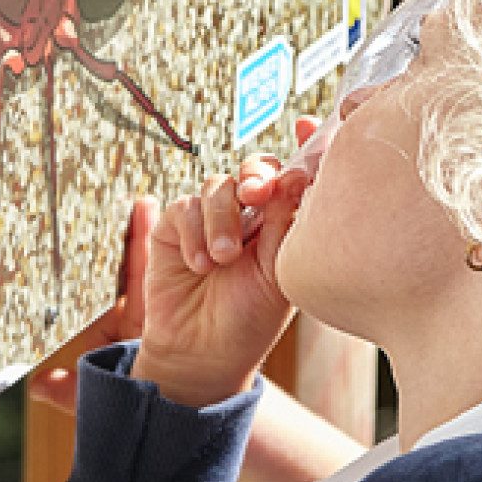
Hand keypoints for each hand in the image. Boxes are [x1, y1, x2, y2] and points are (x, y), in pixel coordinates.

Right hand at [29, 119, 322, 411]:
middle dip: (256, 175)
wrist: (203, 356)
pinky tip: (201, 264)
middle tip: (256, 194)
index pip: (294, 174)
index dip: (302, 146)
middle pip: (254, 169)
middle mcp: (251, 214)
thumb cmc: (249, 321)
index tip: (305, 126)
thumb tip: (298, 176)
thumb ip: (284, 225)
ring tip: (223, 259)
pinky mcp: (176, 228)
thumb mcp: (277, 276)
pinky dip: (194, 233)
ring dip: (221, 218)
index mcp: (283, 222)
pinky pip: (185, 208)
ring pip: (218, 186)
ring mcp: (213, 218)